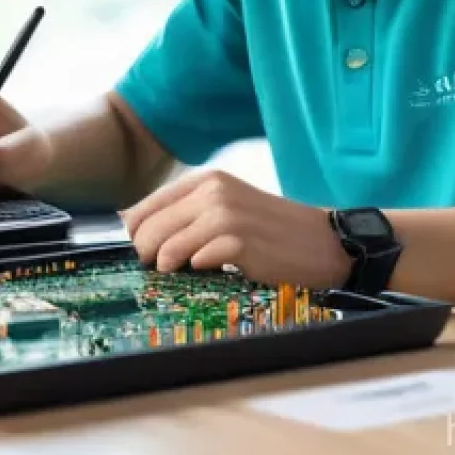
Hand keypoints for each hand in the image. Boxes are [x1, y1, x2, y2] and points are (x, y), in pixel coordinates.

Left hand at [120, 169, 351, 287]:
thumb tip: (133, 235)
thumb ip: (185, 217)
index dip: (131, 236)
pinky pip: (197, 259)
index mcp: (205, 181)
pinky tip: (210, 271)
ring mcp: (226, 213)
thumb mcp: (226, 210)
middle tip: (158, 271)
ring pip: (167, 246)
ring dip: (167, 267)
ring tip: (183, 273)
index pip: (143, 208)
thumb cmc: (270, 231)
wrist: (324, 242)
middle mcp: (212, 191)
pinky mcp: (241, 240)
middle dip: (144, 255)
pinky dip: (196, 271)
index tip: (132, 256)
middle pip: (147, 228)